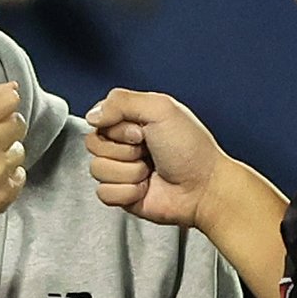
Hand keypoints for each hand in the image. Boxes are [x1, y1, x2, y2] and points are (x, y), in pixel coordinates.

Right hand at [85, 90, 226, 232]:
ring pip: (98, 170)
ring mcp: (122, 170)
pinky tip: (146, 188)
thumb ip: (121, 101)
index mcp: (132, 120)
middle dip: (124, 150)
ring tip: (150, 171)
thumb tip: (92, 115)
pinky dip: (127, 192)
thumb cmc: (192, 149)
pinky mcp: (122, 195)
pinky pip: (104, 193)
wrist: (204, 188)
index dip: (118, 128)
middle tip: (148, 151)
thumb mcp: (161, 108)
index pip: (98, 119)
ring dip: (129, 172)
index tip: (142, 131)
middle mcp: (125, 144)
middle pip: (94, 144)